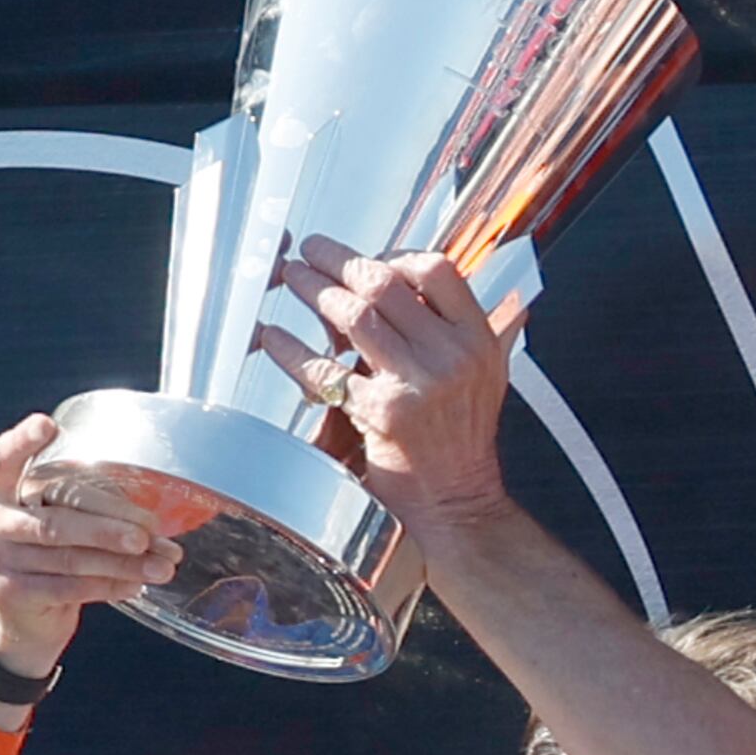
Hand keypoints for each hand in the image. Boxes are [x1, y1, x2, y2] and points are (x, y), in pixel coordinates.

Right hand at [0, 414, 180, 677]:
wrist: (18, 611)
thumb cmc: (41, 546)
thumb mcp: (42, 509)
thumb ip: (68, 491)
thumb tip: (142, 498)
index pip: (2, 458)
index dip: (22, 443)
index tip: (47, 426)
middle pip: (54, 521)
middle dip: (107, 528)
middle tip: (148, 532)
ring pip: (68, 559)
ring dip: (121, 562)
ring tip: (160, 563)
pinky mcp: (10, 593)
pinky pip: (69, 588)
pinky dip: (108, 585)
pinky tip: (136, 583)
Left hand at [260, 236, 519, 550]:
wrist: (458, 503)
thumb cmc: (461, 440)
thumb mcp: (482, 374)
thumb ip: (454, 329)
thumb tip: (409, 281)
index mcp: (478, 339)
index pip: (436, 271)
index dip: (393, 254)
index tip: (365, 258)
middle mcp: (452, 357)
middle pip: (385, 286)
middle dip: (339, 261)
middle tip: (311, 252)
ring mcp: (418, 386)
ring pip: (355, 317)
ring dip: (314, 291)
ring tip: (292, 278)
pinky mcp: (382, 416)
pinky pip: (327, 371)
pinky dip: (293, 350)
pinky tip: (273, 337)